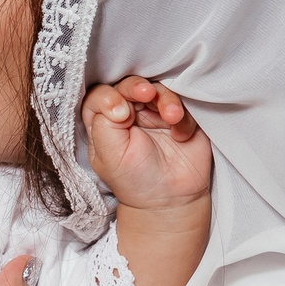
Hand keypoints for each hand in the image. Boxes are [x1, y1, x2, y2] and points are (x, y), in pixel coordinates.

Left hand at [83, 76, 211, 212]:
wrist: (170, 199)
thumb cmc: (134, 180)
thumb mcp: (109, 157)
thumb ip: (104, 126)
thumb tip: (119, 103)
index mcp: (105, 122)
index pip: (99, 97)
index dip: (107, 97)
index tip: (120, 113)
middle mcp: (130, 113)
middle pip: (129, 86)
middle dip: (137, 87)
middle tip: (147, 94)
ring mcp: (156, 113)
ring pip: (159, 89)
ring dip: (166, 99)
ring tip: (172, 118)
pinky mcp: (181, 117)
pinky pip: (184, 103)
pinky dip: (184, 116)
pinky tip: (181, 136)